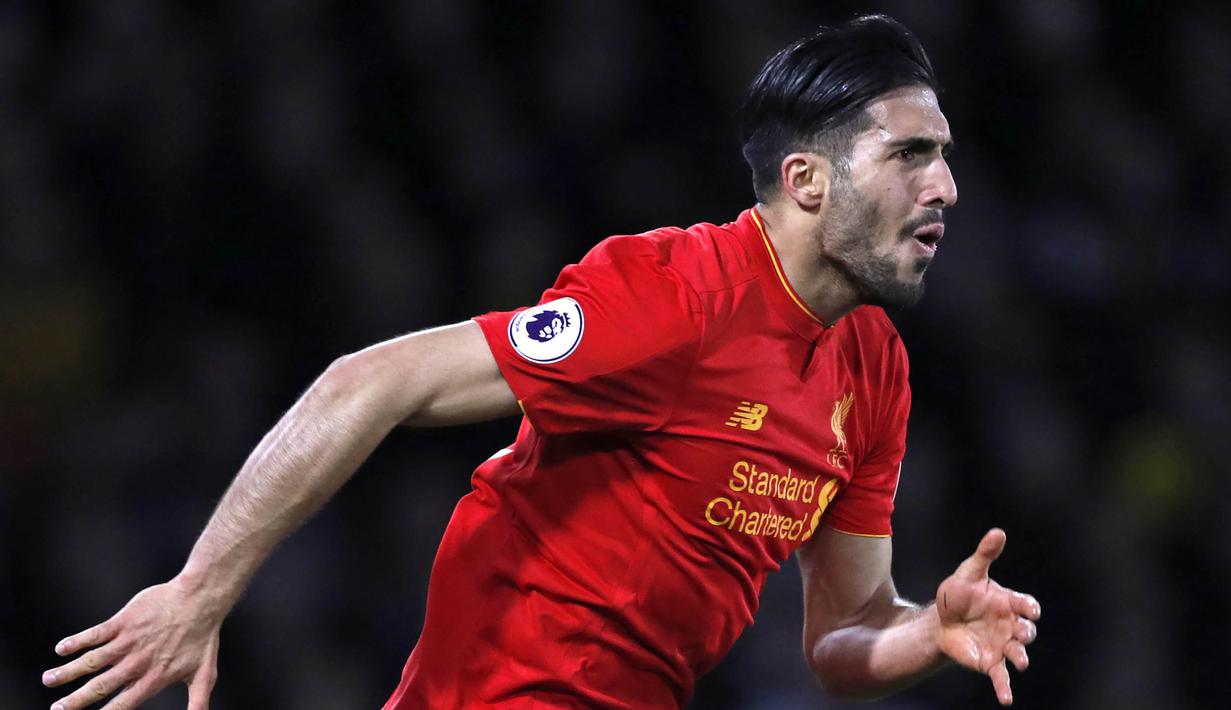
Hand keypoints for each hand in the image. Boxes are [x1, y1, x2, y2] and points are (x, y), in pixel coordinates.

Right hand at [43, 578, 222, 709]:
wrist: (201, 599)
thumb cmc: (204, 637)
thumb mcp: (205, 674)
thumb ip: (199, 701)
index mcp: (153, 679)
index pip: (122, 704)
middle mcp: (137, 663)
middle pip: (99, 686)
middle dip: (75, 700)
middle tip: (56, 709)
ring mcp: (128, 641)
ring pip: (91, 660)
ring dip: (68, 671)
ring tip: (48, 680)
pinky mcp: (124, 621)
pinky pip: (95, 633)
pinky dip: (77, 641)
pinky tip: (61, 648)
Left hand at [935, 528, 1040, 705]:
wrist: (940, 620)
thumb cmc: (959, 595)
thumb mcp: (969, 572)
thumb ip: (985, 554)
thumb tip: (998, 531)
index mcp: (1008, 603)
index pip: (1026, 605)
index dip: (1029, 607)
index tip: (1028, 609)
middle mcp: (1010, 625)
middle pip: (1026, 631)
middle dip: (1026, 633)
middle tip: (1021, 633)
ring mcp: (1002, 645)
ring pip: (1018, 654)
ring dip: (1020, 658)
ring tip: (1018, 663)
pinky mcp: (990, 662)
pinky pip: (1001, 677)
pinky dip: (1005, 689)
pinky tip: (1006, 700)